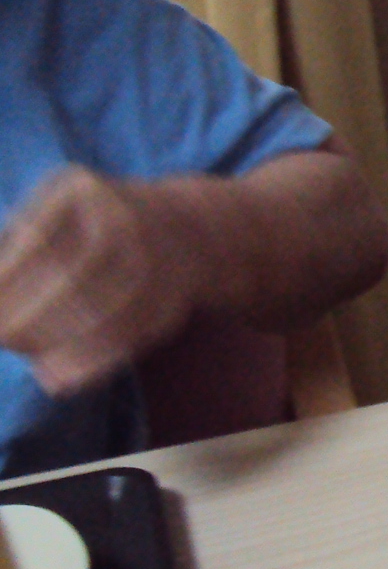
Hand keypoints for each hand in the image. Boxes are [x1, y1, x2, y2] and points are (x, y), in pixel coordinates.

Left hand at [0, 168, 202, 394]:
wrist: (188, 229)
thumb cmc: (94, 226)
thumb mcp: (57, 210)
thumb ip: (14, 246)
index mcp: (85, 190)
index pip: (38, 240)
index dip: (6, 279)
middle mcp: (128, 220)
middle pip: (72, 277)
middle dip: (26, 317)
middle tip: (1, 338)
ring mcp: (158, 260)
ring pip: (104, 312)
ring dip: (56, 343)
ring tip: (26, 355)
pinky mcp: (172, 301)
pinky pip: (128, 339)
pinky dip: (89, 364)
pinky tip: (56, 378)